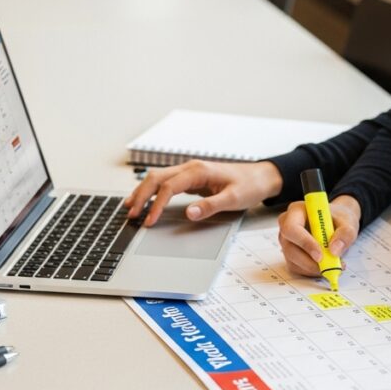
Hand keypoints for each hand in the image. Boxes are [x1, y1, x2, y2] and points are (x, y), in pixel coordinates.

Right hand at [124, 160, 282, 226]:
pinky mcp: (190, 178)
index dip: (156, 205)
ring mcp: (189, 172)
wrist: (260, 176)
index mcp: (198, 171)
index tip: (149, 221)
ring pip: (157, 178)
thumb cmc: (249, 185)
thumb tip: (189, 213)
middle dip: (141, 196)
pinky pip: (165, 183)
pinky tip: (144, 200)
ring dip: (142, 192)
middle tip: (131, 214)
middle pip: (156, 178)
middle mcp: (190, 168)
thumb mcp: (233, 199)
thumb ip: (210, 206)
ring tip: (130, 208)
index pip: (169, 187)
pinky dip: (152, 191)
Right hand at [278, 195, 361, 277]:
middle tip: (330, 266)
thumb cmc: (337, 219)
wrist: (336, 224)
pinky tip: (327, 265)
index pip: (292, 228)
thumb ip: (345, 234)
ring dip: (313, 268)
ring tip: (334, 264)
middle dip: (309, 261)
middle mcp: (286, 226)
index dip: (304, 243)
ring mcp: (287, 242)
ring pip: (293, 261)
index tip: (320, 255)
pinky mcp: (290, 255)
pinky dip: (312, 271)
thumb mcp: (348, 222)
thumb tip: (334, 250)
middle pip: (289, 248)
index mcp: (296, 211)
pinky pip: (297, 268)